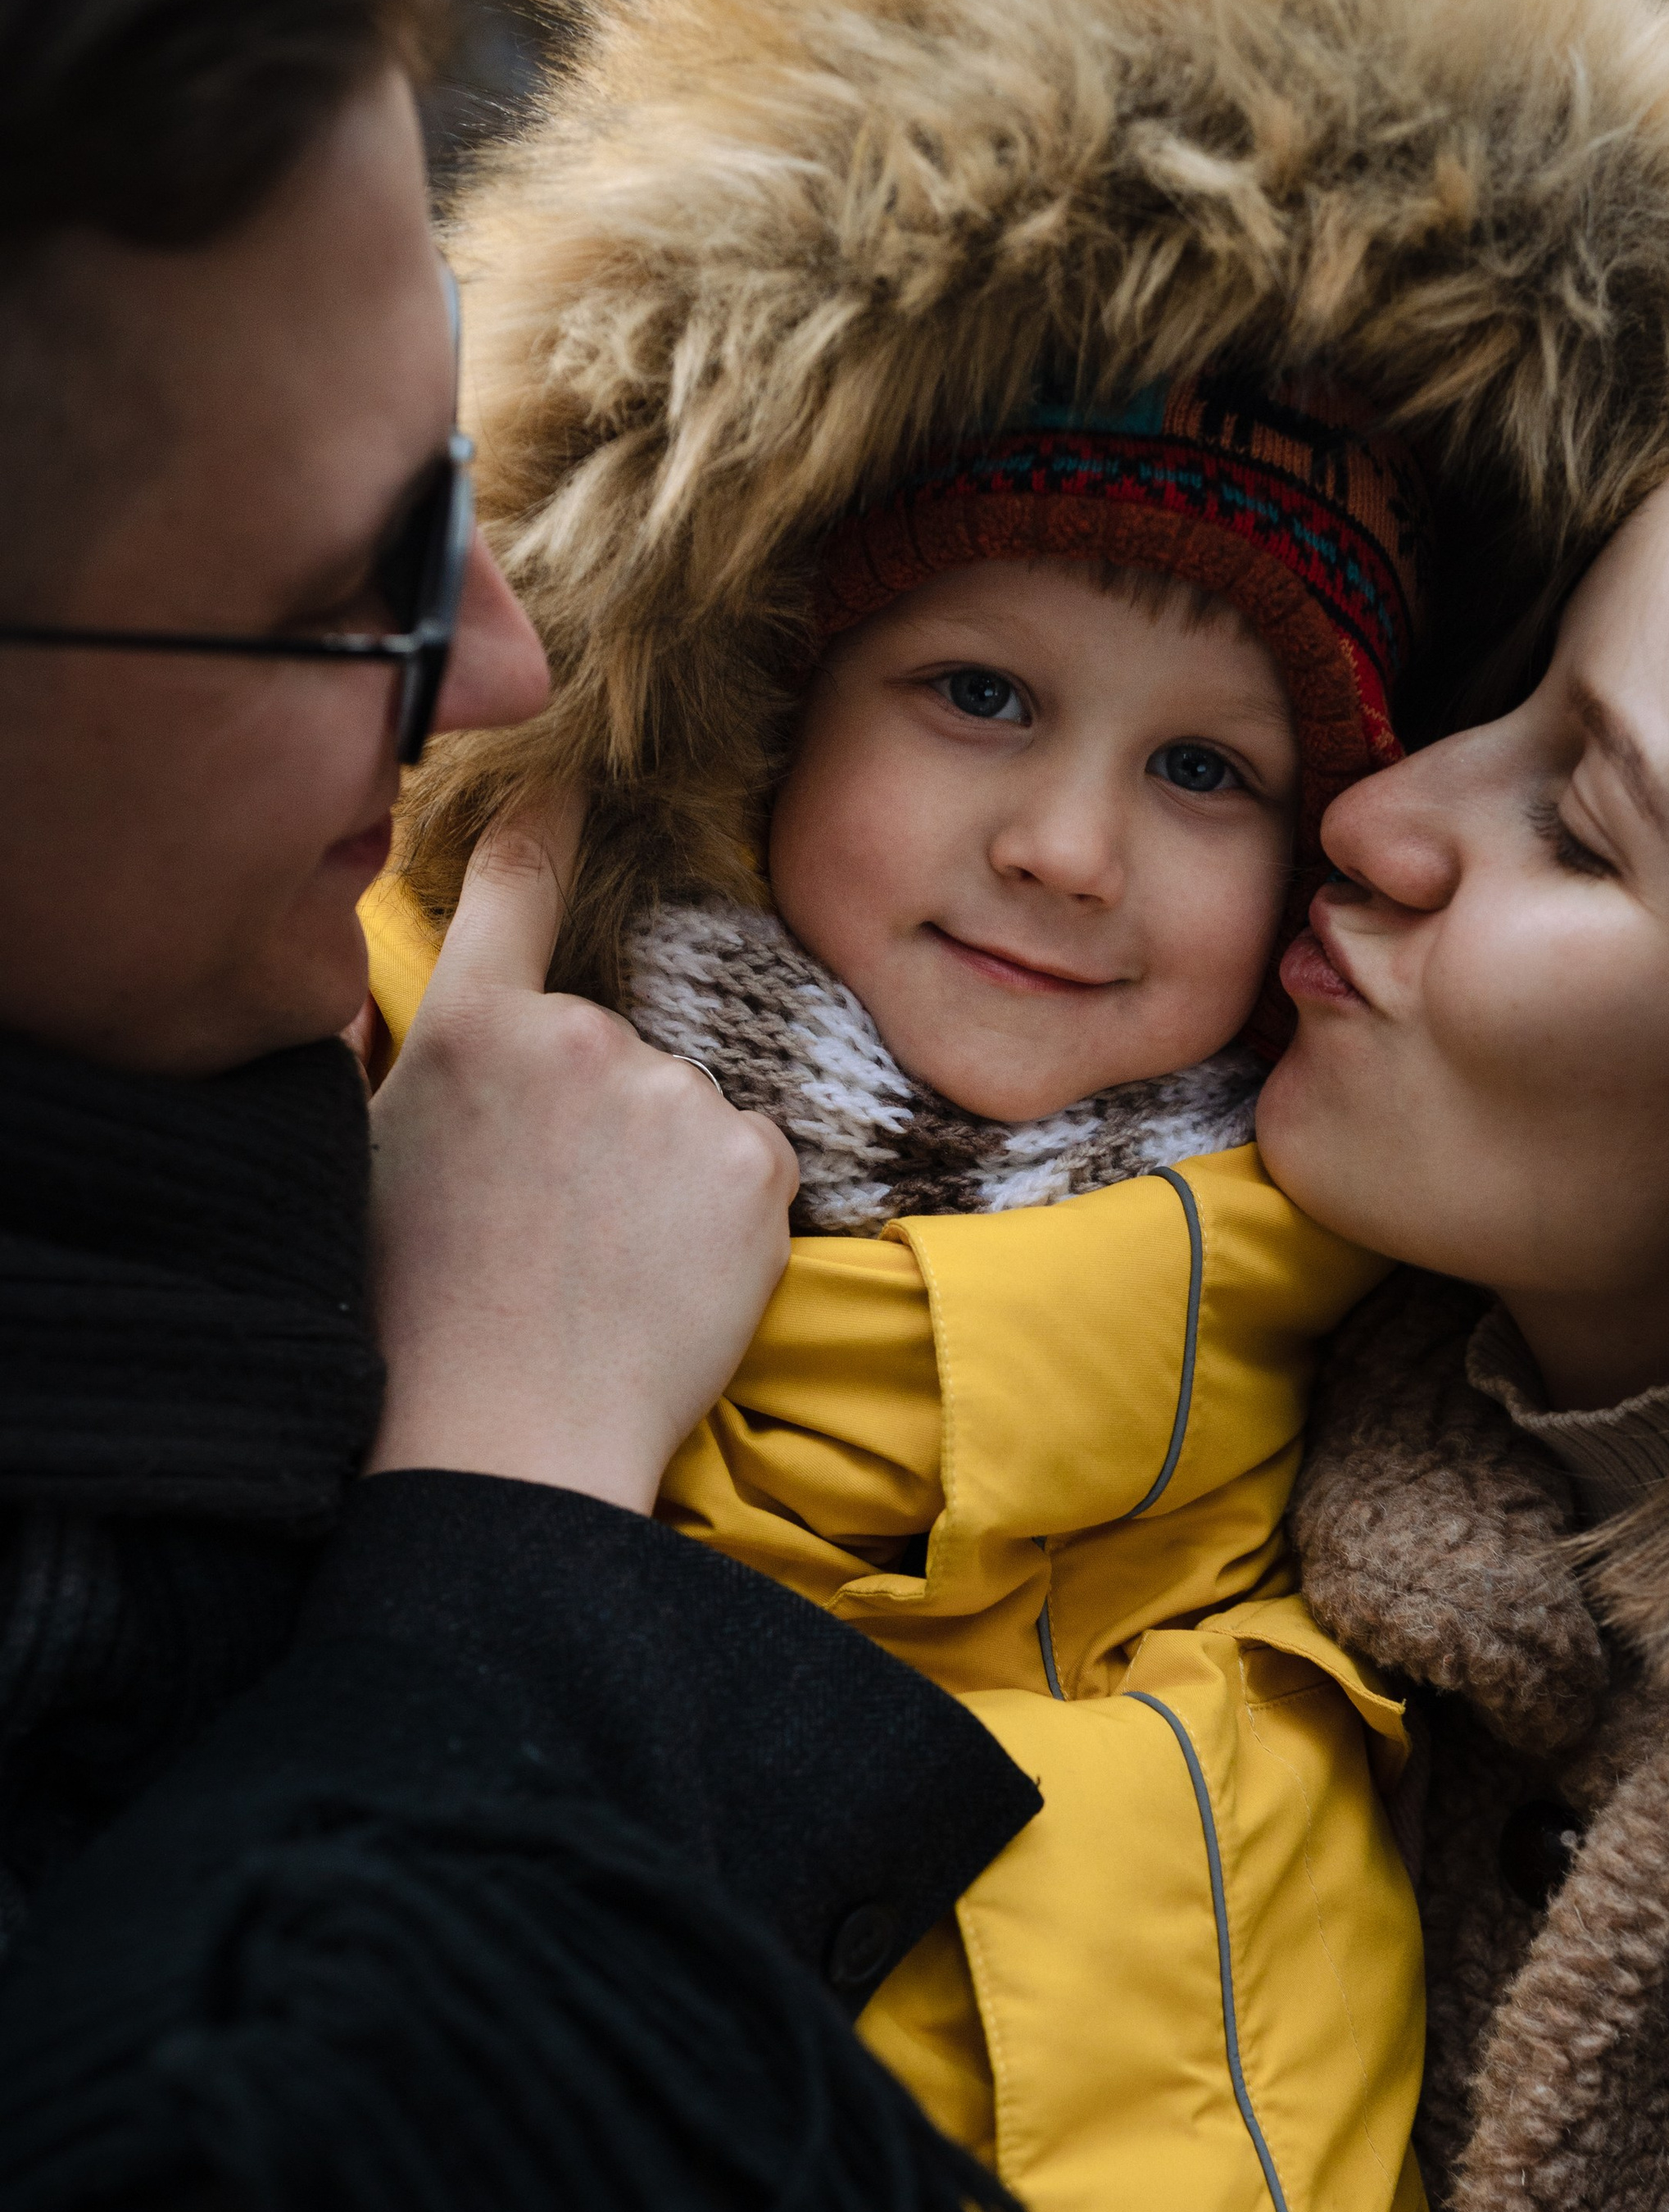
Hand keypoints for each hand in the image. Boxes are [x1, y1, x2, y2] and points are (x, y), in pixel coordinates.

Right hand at [364, 799, 798, 1512]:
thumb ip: (406, 1068)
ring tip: (604, 1269)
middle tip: (551, 1231)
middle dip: (598, 1123)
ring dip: (663, 1174)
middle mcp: (576, 1037)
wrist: (511, 1440)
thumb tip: (392, 1008)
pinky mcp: (752, 1159)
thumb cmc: (423, 1324)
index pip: (515, 890)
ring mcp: (673, 1094)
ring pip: (685, 1113)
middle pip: (612, 1047)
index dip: (549, 823)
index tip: (576, 771)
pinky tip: (668, 1278)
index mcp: (469, 1030)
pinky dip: (726, 1215)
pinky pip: (751, 1164)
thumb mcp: (373, 1164)